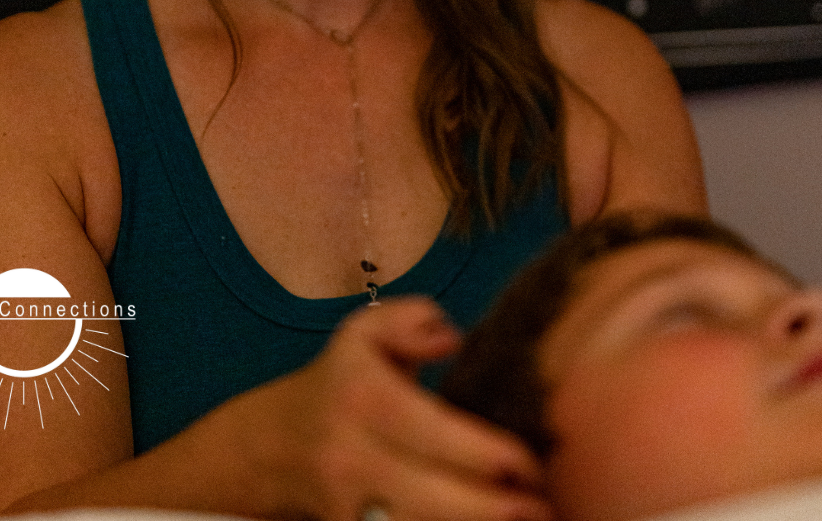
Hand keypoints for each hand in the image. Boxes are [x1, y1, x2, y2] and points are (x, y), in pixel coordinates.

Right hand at [246, 296, 552, 520]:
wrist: (280, 445)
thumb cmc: (342, 380)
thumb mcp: (366, 332)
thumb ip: (410, 320)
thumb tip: (452, 338)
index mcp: (362, 399)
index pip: (427, 430)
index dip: (481, 451)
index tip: (527, 462)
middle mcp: (352, 458)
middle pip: (428, 495)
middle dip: (492, 508)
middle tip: (542, 507)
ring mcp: (350, 507)